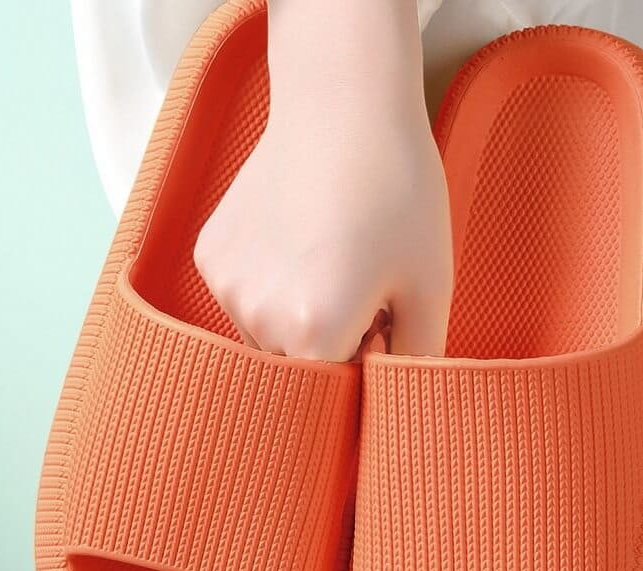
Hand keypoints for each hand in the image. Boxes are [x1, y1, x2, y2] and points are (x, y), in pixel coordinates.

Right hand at [194, 0, 452, 361]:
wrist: (341, 105)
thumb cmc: (396, 189)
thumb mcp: (431, 284)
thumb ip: (418, 360)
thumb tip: (397, 394)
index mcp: (314, 333)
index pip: (337, 390)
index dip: (365, 362)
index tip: (383, 325)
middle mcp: (258, 318)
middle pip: (299, 368)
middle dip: (333, 346)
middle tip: (362, 288)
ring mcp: (226, 286)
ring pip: (268, 339)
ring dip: (299, 322)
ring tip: (330, 262)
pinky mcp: (211, 256)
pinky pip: (245, 300)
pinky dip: (272, 290)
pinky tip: (297, 243)